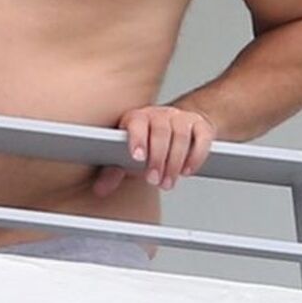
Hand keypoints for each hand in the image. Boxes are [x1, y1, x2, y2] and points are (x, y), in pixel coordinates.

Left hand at [92, 105, 216, 197]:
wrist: (179, 127)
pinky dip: (195, 156)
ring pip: (181, 136)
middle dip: (158, 159)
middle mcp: (160, 114)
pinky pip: (202, 139)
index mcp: (138, 117)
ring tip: (168, 182)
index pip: (137, 123)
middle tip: (155, 181)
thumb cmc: (149, 143)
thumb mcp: (131, 155)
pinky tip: (187, 171)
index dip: (137, 139)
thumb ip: (114, 171)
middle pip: (161, 132)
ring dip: (175, 162)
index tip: (138, 158)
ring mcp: (182, 118)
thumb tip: (99, 189)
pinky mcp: (201, 126)